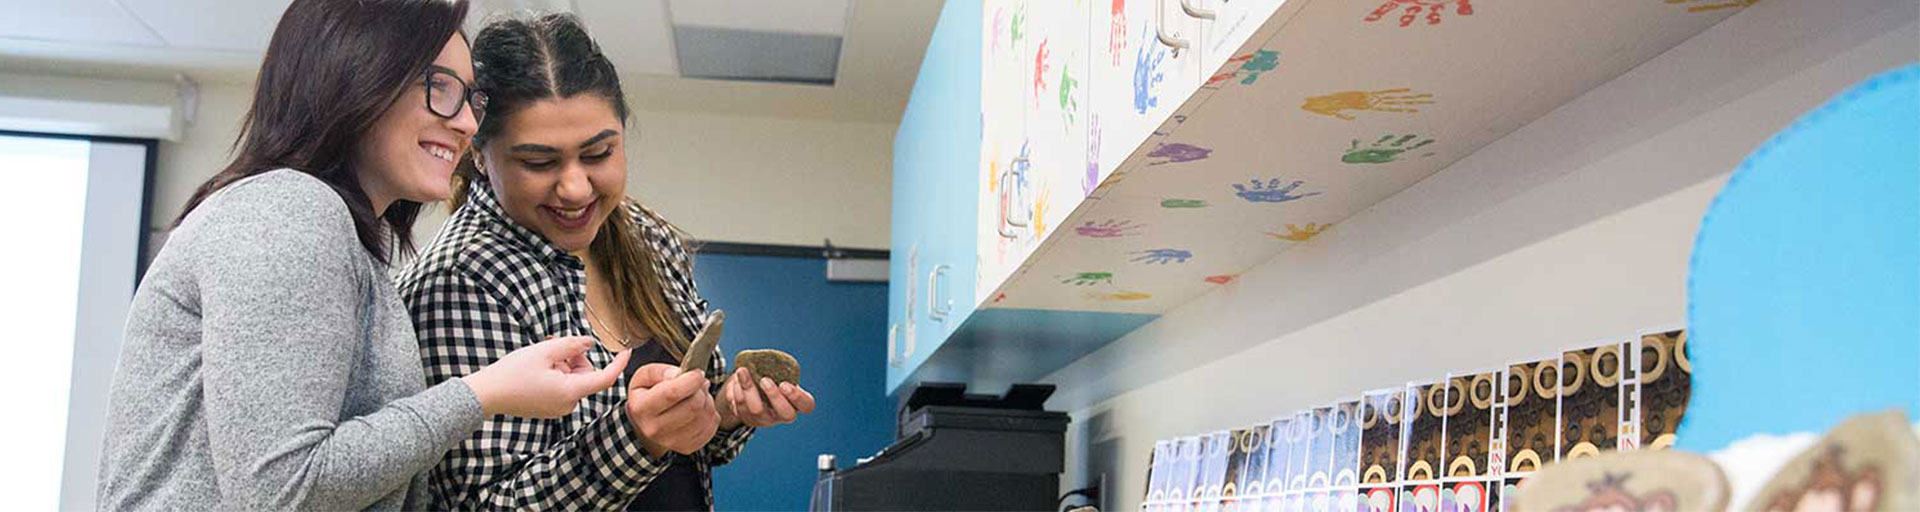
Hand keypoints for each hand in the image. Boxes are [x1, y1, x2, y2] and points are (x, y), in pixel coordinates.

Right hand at [463, 336, 629, 417]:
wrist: (486, 395)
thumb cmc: (512, 373)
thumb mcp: (544, 352)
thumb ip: (572, 345)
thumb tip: (589, 343)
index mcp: (570, 392)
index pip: (605, 378)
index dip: (618, 364)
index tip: (626, 351)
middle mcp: (568, 404)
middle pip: (585, 374)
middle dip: (573, 357)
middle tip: (553, 344)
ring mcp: (557, 408)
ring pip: (572, 378)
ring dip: (562, 363)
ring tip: (541, 354)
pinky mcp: (548, 407)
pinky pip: (561, 386)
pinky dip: (555, 373)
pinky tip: (538, 366)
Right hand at [625, 363, 720, 457]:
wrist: (645, 423)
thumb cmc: (647, 395)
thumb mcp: (644, 377)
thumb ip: (660, 371)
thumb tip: (679, 374)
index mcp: (643, 408)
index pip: (673, 393)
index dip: (692, 379)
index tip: (696, 373)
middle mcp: (656, 429)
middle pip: (694, 405)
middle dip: (700, 389)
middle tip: (696, 383)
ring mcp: (672, 442)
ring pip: (706, 415)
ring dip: (707, 400)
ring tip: (697, 395)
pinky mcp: (688, 447)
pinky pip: (712, 426)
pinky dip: (711, 413)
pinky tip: (699, 409)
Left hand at [716, 368, 816, 429]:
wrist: (753, 391)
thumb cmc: (773, 379)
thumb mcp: (780, 374)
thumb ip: (779, 369)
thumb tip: (764, 359)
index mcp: (797, 403)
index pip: (806, 405)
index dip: (797, 397)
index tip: (785, 384)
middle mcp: (783, 414)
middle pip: (786, 414)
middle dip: (774, 396)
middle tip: (765, 380)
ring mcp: (765, 419)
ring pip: (757, 410)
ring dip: (749, 389)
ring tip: (742, 371)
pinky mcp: (748, 419)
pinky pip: (741, 407)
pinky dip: (737, 390)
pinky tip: (736, 379)